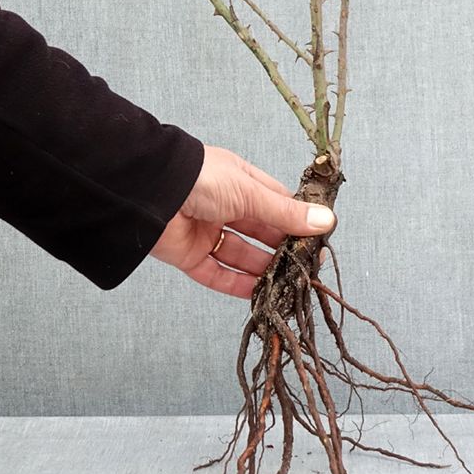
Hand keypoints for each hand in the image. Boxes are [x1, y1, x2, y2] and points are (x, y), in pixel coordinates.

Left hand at [149, 145, 335, 297]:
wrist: (148, 192)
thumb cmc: (201, 179)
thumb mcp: (250, 193)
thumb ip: (286, 213)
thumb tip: (325, 222)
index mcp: (241, 183)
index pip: (278, 204)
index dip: (298, 221)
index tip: (320, 239)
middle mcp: (225, 207)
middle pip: (261, 232)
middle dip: (284, 249)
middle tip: (308, 268)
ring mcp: (207, 231)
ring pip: (241, 256)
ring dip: (263, 270)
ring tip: (288, 285)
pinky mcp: (189, 255)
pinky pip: (216, 274)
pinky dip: (236, 285)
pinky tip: (258, 295)